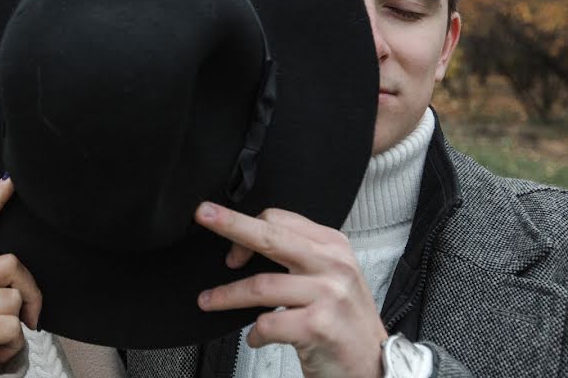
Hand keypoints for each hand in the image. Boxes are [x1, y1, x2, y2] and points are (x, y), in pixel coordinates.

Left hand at [195, 203, 386, 377]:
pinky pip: (268, 323)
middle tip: (203, 215)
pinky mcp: (318, 326)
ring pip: (260, 285)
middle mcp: (332, 265)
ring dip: (226, 295)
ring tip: (209, 300)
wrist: (375, 365)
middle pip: (269, 237)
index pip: (281, 220)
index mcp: (333, 245)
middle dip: (230, 224)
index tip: (226, 240)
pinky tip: (256, 337)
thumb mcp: (330, 276)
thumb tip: (244, 246)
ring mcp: (327, 295)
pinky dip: (255, 332)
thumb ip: (298, 256)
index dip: (246, 226)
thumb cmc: (344, 320)